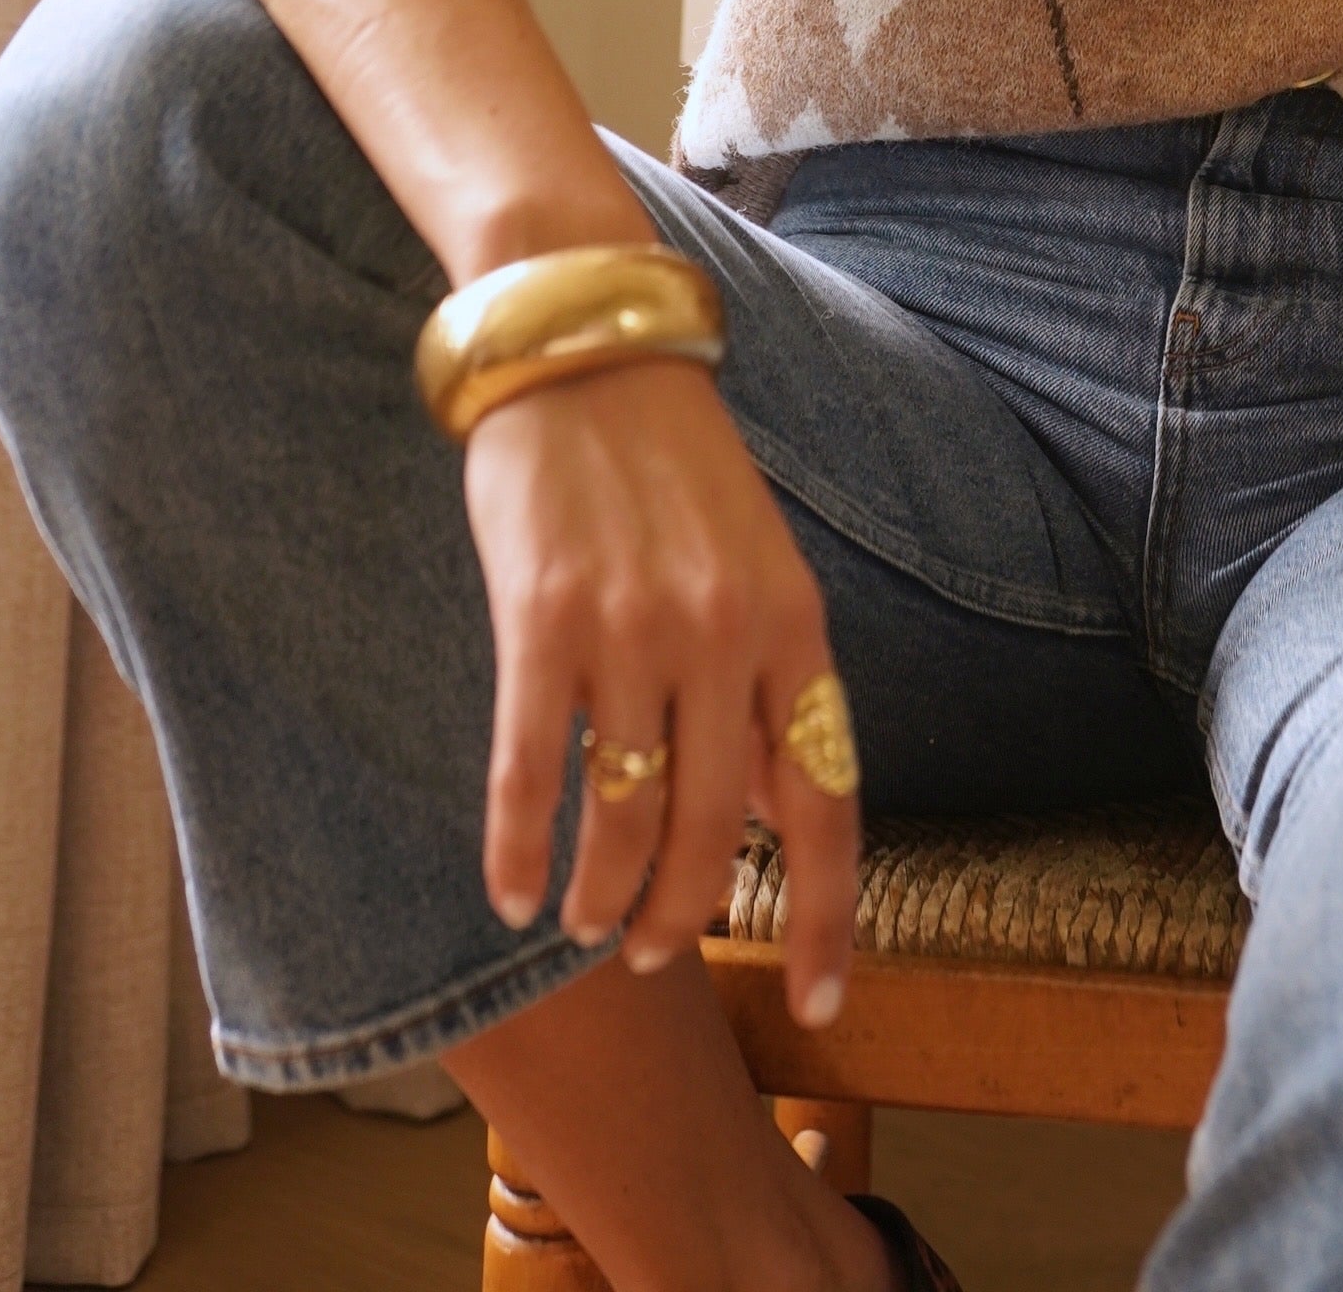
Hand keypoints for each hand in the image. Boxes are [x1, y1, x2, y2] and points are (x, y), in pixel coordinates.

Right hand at [463, 356, 857, 1019]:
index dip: (832, 913)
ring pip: (626, 816)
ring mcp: (634, 627)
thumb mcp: (757, 564)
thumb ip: (770, 681)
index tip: (825, 998)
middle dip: (684, 917)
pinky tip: (509, 889)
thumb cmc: (670, 465)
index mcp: (793, 623)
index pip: (830, 800)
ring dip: (602, 895)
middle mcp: (724, 633)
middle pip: (718, 833)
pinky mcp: (543, 617)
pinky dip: (519, 849)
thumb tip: (780, 808)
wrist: (585, 344)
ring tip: (584, 920)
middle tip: (650, 948)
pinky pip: (534, 772)